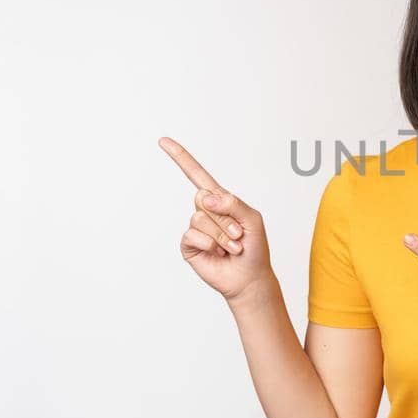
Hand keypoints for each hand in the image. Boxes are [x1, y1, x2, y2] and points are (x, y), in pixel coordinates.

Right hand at [159, 137, 272, 301]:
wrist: (249, 277)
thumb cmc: (254, 247)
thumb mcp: (252, 219)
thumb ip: (232, 203)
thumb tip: (204, 196)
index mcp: (220, 199)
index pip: (197, 174)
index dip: (180, 158)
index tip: (163, 141)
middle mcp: (205, 211)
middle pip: (203, 197)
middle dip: (225, 218)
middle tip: (238, 234)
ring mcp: (196, 228)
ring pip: (200, 218)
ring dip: (221, 234)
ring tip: (232, 246)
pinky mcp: (189, 245)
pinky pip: (192, 235)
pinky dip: (210, 244)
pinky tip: (218, 253)